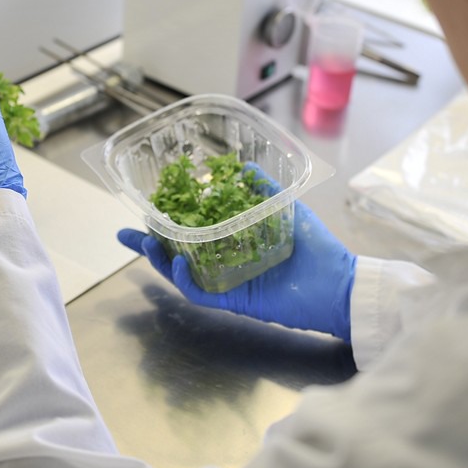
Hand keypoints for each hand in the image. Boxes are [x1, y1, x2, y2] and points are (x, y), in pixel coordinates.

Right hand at [117, 169, 355, 340]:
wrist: (340, 284)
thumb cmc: (318, 248)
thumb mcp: (288, 209)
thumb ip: (266, 189)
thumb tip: (246, 166)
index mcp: (236, 243)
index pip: (194, 233)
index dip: (168, 223)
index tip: (147, 210)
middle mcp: (228, 264)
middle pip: (178, 254)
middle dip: (150, 245)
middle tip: (127, 233)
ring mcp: (230, 283)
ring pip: (184, 274)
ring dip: (161, 260)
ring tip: (145, 242)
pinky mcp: (236, 302)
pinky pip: (202, 294)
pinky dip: (187, 281)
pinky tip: (179, 262)